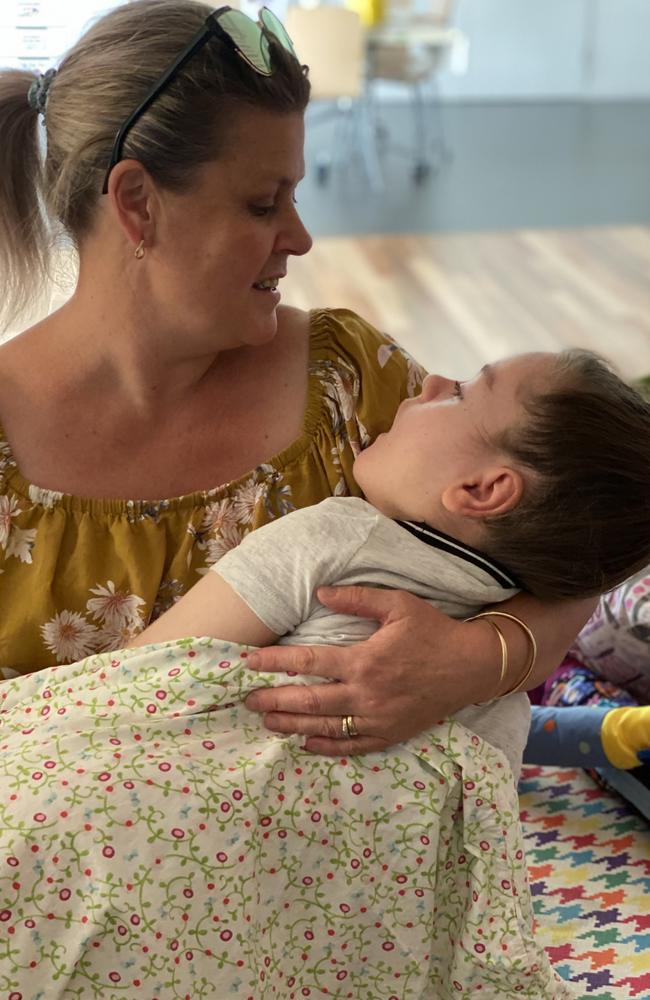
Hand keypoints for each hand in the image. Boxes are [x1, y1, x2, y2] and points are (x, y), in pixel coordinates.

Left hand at [243, 585, 495, 754]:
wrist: (472, 667)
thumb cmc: (433, 631)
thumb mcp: (398, 605)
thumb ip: (357, 598)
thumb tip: (320, 592)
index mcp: (364, 661)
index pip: (308, 663)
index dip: (275, 662)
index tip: (249, 661)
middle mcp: (366, 695)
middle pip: (308, 701)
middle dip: (273, 701)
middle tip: (247, 700)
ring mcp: (377, 719)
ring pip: (324, 726)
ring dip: (291, 725)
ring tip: (267, 721)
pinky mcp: (389, 734)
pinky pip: (352, 746)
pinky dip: (327, 746)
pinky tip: (306, 743)